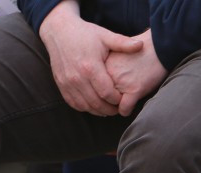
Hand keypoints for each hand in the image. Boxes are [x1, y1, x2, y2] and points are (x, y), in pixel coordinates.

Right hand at [39, 0, 141, 115]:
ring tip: (108, 110)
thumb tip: (141, 46)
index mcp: (90, 67)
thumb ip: (123, 43)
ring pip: (85, 106)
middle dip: (109, 109)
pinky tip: (94, 106)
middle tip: (118, 109)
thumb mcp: (105, 36)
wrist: (59, 32)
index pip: (107, 93)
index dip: (117, 100)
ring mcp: (68, 83)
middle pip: (96, 103)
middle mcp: (77, 78)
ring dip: (98, 111)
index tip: (124, 99)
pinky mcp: (61, 86)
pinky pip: (74, 104)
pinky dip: (85, 108)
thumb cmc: (85, 34)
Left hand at [104, 29, 165, 115]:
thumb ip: (106, 67)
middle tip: (112, 102)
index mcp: (103, 65)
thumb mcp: (116, 53)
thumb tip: (99, 82)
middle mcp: (109, 75)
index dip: (98, 92)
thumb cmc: (140, 49)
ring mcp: (121, 83)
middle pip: (100, 97)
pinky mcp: (134, 90)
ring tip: (121, 104)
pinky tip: (130, 107)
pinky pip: (124, 109)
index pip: (93, 86)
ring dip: (114, 108)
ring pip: (110, 106)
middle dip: (105, 102)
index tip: (104, 94)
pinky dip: (126, 111)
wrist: (158, 45)